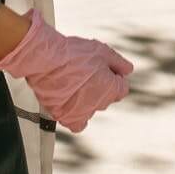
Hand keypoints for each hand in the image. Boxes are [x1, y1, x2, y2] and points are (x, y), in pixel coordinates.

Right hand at [0, 12, 134, 132]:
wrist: (46, 59)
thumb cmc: (74, 54)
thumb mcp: (102, 51)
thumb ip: (118, 62)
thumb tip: (128, 70)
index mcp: (111, 90)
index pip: (122, 88)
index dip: (114, 76)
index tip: (103, 69)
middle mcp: (99, 105)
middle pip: (106, 98)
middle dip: (100, 86)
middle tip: (84, 71)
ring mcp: (81, 113)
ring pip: (90, 108)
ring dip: (86, 99)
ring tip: (72, 82)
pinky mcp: (64, 116)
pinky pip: (76, 123)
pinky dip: (75, 115)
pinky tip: (70, 103)